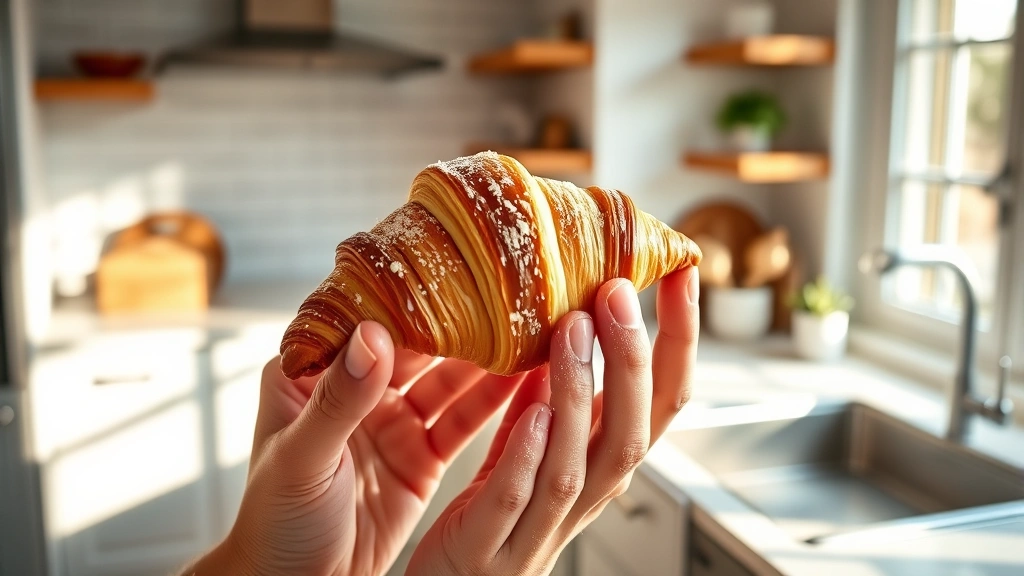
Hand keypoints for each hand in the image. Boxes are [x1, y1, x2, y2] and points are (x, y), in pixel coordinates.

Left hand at [186, 323, 526, 575]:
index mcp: (311, 374)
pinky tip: (527, 377)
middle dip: (459, 318)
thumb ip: (339, 400)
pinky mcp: (422, 456)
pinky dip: (495, 402)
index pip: (363, 320)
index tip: (451, 265)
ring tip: (530, 326)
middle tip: (508, 290)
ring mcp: (393, 421)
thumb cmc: (275, 522)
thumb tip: (374, 334)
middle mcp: (356, 388)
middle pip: (416, 343)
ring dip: (486, 357)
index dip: (406, 293)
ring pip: (448, 379)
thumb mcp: (302, 459)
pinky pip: (463, 422)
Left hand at [407, 268, 699, 574]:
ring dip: (583, 392)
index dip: (675, 343)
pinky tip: (536, 411)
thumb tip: (563, 342)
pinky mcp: (485, 552)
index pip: (654, 405)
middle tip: (623, 289)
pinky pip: (514, 500)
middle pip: (630, 432)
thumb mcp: (519, 462)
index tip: (681, 275)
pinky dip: (530, 455)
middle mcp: (578, 505)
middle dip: (635, 359)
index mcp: (590, 475)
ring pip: (577, 463)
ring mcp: (535, 533)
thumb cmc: (479, 533)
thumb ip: (540, 413)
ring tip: (578, 326)